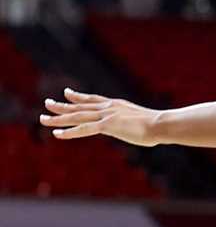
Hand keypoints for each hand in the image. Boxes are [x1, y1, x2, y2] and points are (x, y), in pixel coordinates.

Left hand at [41, 88, 159, 145]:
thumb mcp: (141, 120)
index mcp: (116, 105)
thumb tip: (137, 127)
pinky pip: (83, 129)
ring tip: (43, 118)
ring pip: (77, 116)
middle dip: (61, 105)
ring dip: (58, 117)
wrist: (162, 124)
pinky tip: (57, 134)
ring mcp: (107, 115)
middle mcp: (109, 107)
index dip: (78, 96)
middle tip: (46, 103)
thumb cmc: (157, 125)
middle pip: (80, 106)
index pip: (92, 99)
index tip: (66, 92)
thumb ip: (132, 122)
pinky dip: (69, 132)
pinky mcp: (107, 126)